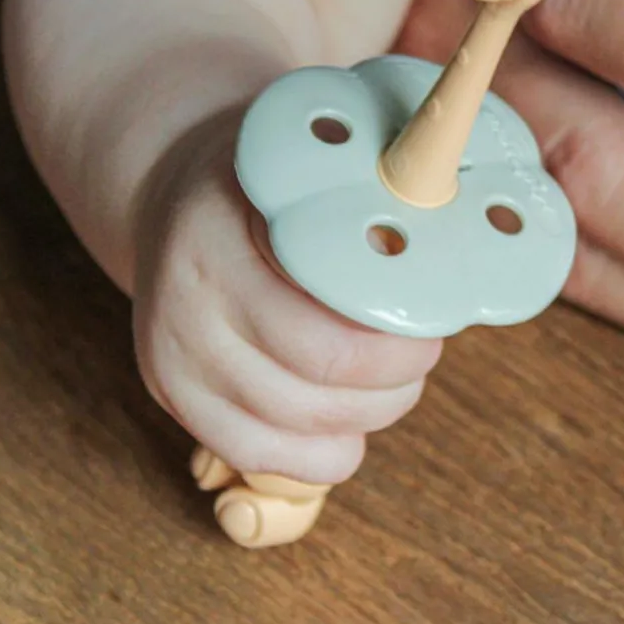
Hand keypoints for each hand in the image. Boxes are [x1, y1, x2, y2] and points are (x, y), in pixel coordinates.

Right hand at [131, 115, 440, 482]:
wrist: (171, 210)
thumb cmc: (255, 189)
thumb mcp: (298, 165)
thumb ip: (361, 198)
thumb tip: (452, 238)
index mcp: (216, 244)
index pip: (327, 326)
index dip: (399, 335)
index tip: (436, 313)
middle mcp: (185, 314)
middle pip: (323, 380)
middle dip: (398, 374)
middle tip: (423, 347)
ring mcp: (175, 369)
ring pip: (303, 428)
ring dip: (373, 410)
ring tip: (394, 375)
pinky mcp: (180, 408)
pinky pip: (269, 459)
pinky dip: (329, 447)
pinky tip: (349, 412)